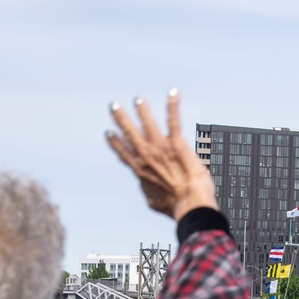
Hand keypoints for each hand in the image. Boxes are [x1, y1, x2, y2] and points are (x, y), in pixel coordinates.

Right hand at [106, 89, 217, 220]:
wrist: (189, 203)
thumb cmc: (174, 206)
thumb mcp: (154, 201)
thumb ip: (150, 191)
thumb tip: (150, 192)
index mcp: (140, 171)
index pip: (123, 153)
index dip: (115, 142)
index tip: (109, 133)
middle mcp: (146, 156)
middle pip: (129, 133)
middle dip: (121, 119)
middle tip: (114, 107)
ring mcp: (160, 148)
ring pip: (148, 123)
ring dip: (142, 110)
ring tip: (138, 100)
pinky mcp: (176, 143)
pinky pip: (173, 120)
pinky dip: (173, 105)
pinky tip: (174, 92)